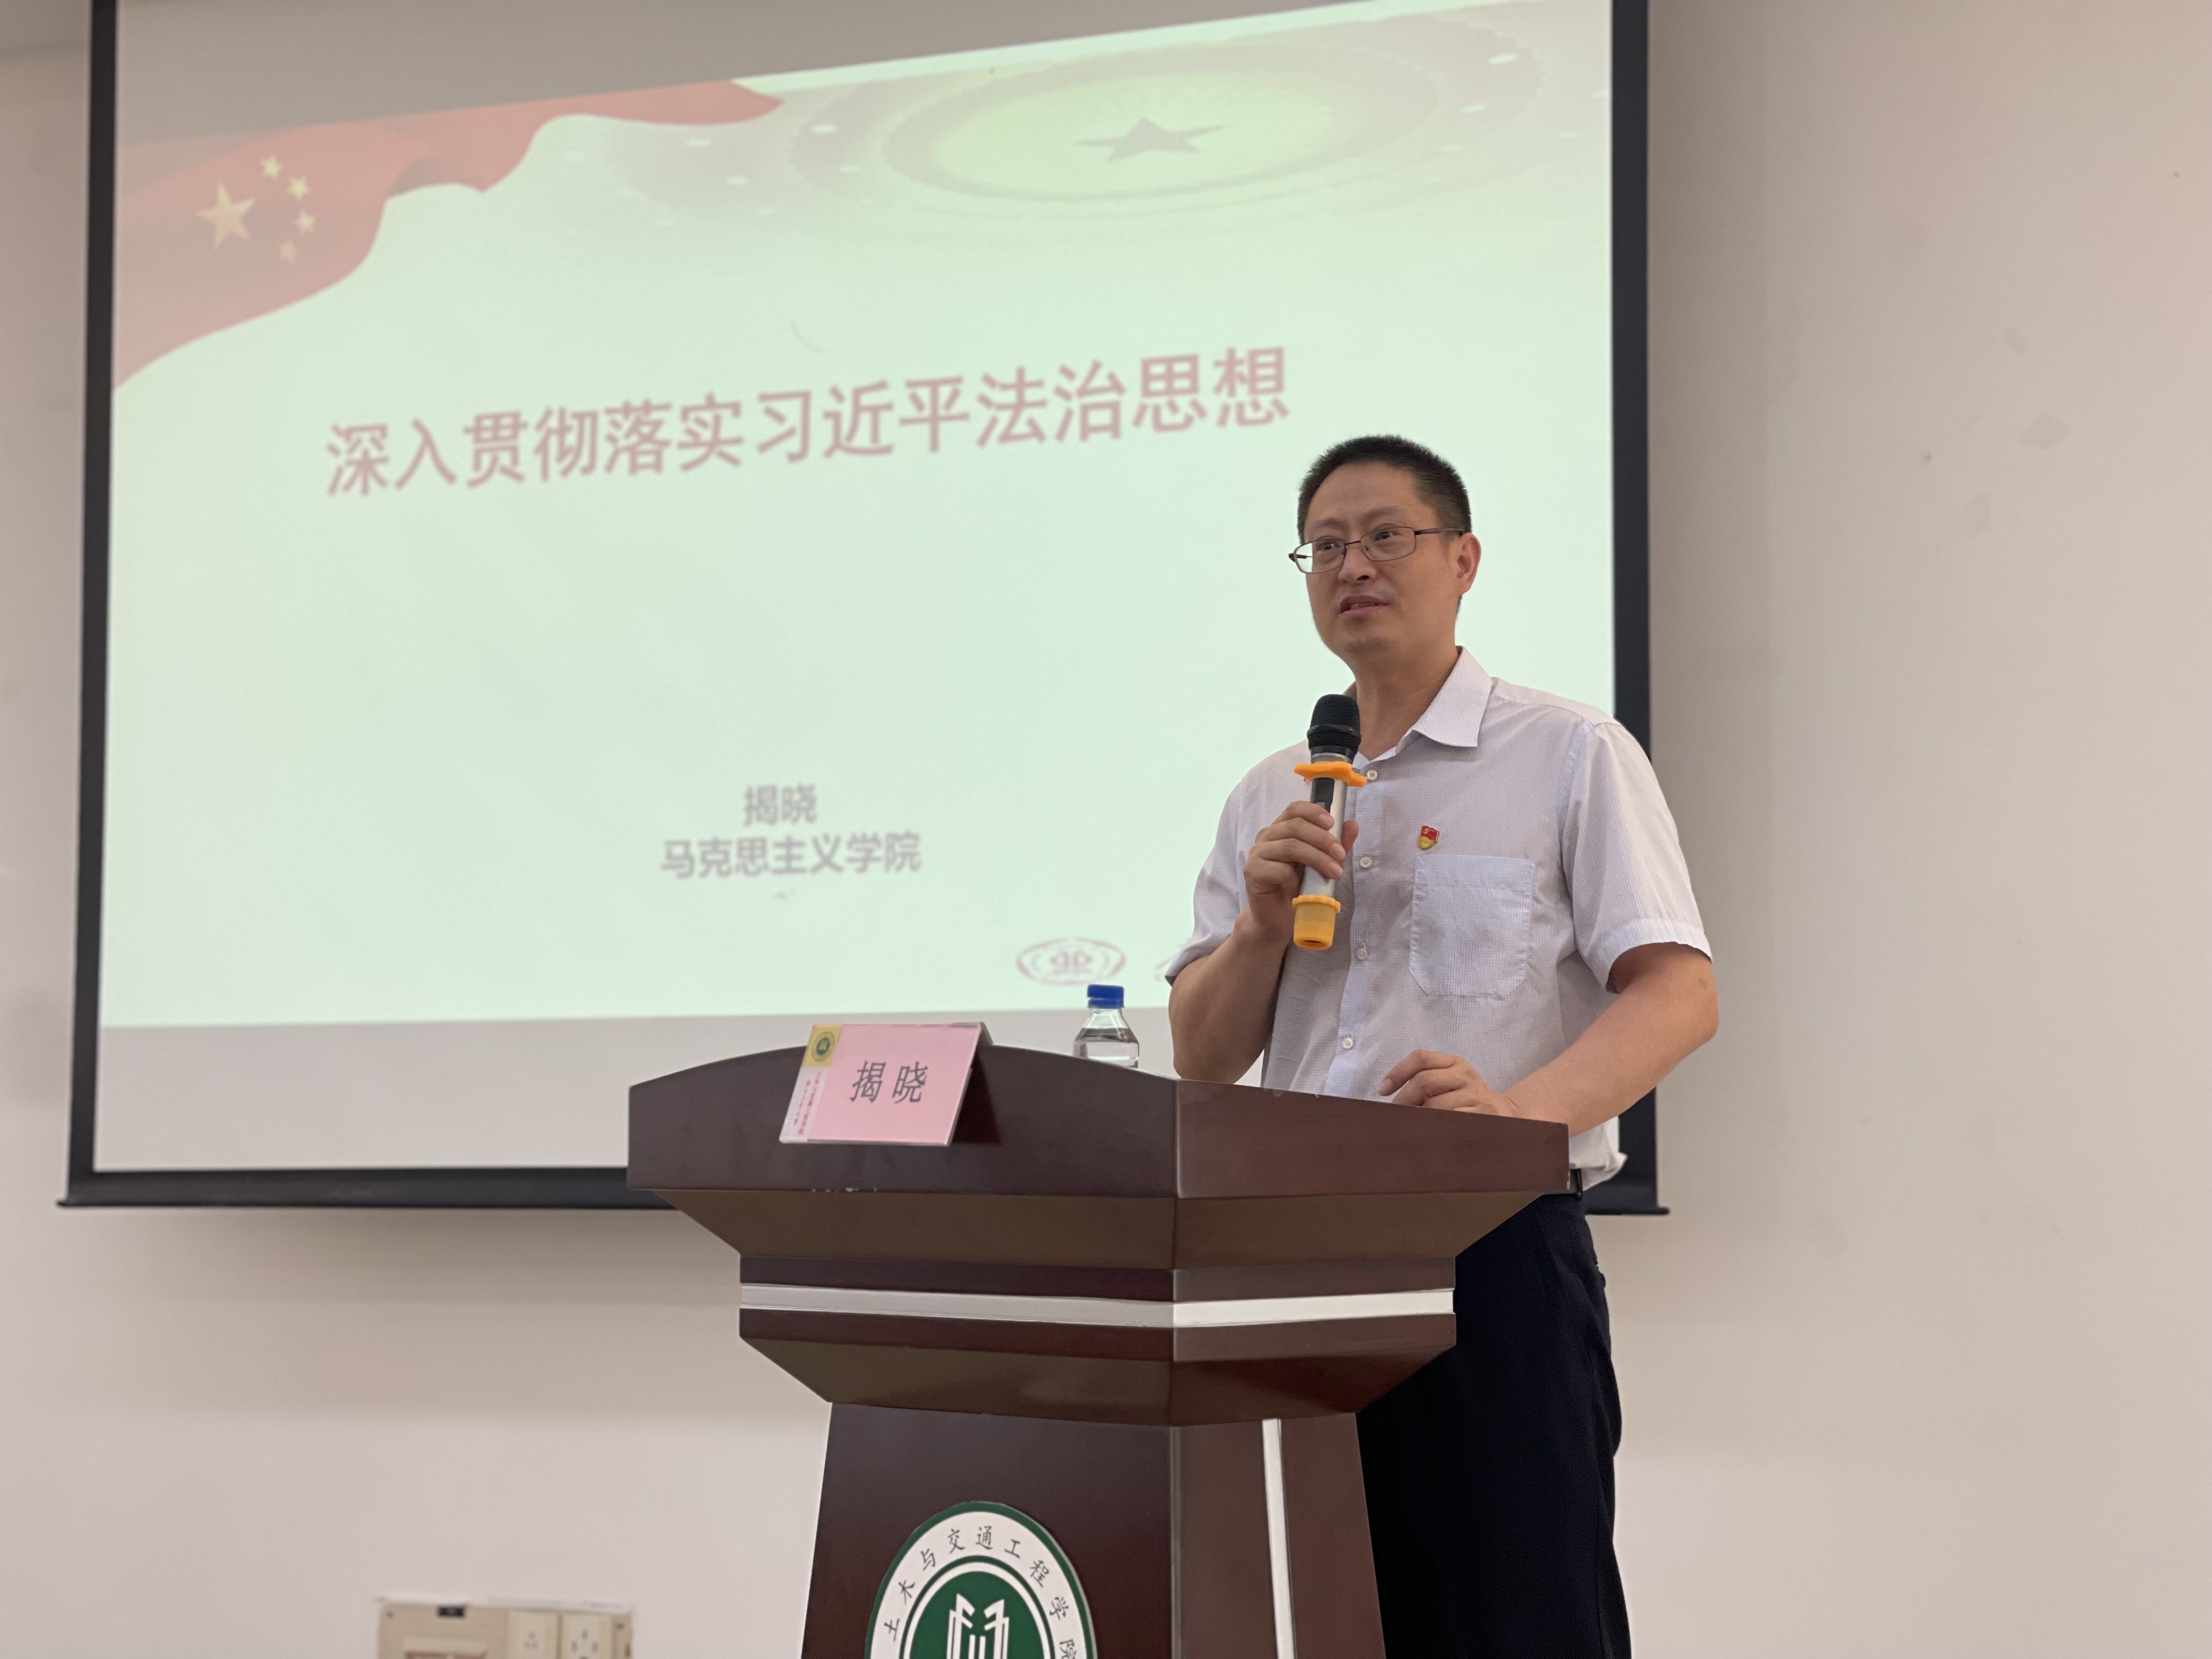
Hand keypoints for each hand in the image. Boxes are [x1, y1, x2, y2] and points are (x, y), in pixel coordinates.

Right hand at [1239, 803, 1360, 944]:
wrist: (1279, 919)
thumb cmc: (1298, 889)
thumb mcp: (1322, 864)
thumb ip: (1335, 845)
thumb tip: (1352, 825)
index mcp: (1281, 830)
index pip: (1294, 809)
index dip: (1314, 811)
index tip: (1333, 824)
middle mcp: (1266, 837)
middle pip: (1294, 826)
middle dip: (1322, 839)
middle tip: (1340, 854)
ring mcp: (1257, 854)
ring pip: (1290, 846)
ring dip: (1317, 858)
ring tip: (1335, 873)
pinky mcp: (1252, 872)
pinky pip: (1278, 869)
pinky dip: (1295, 878)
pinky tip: (1302, 890)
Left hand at [1380, 1049, 1527, 1116]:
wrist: (1505, 1116)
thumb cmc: (1466, 1101)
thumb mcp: (1450, 1083)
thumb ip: (1425, 1083)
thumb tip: (1386, 1095)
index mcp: (1455, 1063)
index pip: (1421, 1058)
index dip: (1397, 1072)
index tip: (1382, 1090)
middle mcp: (1465, 1075)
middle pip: (1424, 1081)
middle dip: (1403, 1100)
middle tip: (1394, 1117)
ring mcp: (1475, 1096)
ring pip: (1435, 1105)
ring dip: (1416, 1119)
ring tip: (1409, 1128)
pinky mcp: (1481, 1116)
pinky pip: (1449, 1122)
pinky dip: (1432, 1129)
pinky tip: (1426, 1136)